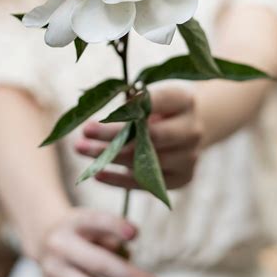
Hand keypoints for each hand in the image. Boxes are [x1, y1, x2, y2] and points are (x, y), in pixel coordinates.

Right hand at [38, 208, 160, 276]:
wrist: (44, 239)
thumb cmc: (83, 230)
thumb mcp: (96, 222)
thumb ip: (113, 233)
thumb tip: (129, 255)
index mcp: (73, 222)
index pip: (95, 221)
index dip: (114, 226)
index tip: (135, 234)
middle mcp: (59, 246)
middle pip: (98, 264)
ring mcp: (52, 271)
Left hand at [75, 86, 203, 189]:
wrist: (194, 125)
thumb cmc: (165, 105)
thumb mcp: (155, 94)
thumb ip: (135, 101)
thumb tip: (100, 108)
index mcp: (185, 101)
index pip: (157, 103)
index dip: (128, 108)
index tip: (103, 109)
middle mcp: (192, 130)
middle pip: (150, 136)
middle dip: (114, 135)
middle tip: (84, 131)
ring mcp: (188, 157)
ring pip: (144, 161)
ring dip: (109, 157)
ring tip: (81, 149)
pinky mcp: (181, 178)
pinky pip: (146, 183)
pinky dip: (119, 180)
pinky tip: (98, 173)